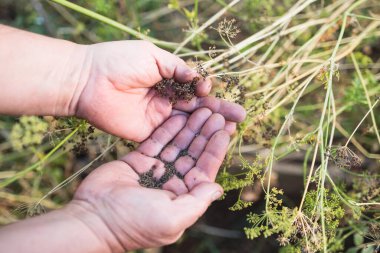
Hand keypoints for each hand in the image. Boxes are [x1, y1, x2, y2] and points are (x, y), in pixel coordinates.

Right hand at [72, 108, 230, 250]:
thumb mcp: (173, 217)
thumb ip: (197, 201)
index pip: (204, 170)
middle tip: (216, 113)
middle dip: (204, 134)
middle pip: (192, 154)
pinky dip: (168, 129)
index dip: (215, 150)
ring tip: (201, 109)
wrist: (94, 216)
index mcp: (183, 198)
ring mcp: (155, 170)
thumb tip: (218, 188)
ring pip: (176, 145)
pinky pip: (156, 141)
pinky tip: (179, 115)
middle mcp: (171, 183)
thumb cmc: (135, 222)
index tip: (225, 131)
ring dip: (189, 128)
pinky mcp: (138, 160)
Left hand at [75, 40, 244, 141]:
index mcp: (167, 79)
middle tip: (241, 116)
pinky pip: (172, 137)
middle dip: (219, 112)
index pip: (195, 88)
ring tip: (232, 128)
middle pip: (197, 108)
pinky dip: (189, 138)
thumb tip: (199, 78)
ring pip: (189, 124)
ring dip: (210, 127)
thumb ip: (177, 68)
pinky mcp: (148, 134)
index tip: (212, 90)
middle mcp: (166, 99)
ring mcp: (158, 118)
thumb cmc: (117, 61)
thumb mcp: (152, 56)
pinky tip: (206, 141)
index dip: (207, 91)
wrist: (86, 80)